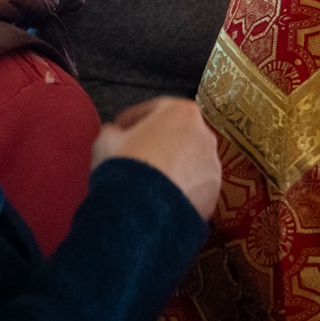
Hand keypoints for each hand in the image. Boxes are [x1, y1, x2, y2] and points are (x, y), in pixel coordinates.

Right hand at [92, 97, 222, 217]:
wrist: (142, 210)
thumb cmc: (125, 166)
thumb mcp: (106, 140)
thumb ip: (113, 131)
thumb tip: (115, 134)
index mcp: (182, 112)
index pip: (155, 110)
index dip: (133, 120)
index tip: (120, 129)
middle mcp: (204, 134)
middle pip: (176, 135)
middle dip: (157, 143)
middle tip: (135, 156)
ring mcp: (212, 165)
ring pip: (188, 162)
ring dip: (171, 167)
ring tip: (148, 182)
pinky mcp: (213, 193)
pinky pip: (193, 186)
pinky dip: (180, 190)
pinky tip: (160, 199)